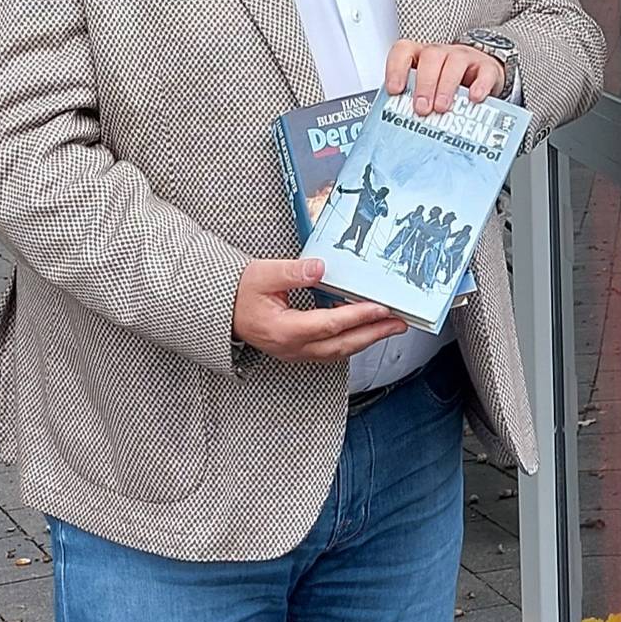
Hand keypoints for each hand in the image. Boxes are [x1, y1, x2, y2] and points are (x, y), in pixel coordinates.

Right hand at [232, 259, 408, 361]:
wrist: (221, 309)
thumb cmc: (239, 292)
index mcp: (283, 330)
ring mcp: (295, 353)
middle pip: (341, 345)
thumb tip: (320, 268)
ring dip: (366, 339)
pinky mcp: (298, 351)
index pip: (328, 325)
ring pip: (338, 351)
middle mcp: (292, 347)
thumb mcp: (262, 274)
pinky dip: (351, 340)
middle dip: (374, 334)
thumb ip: (293, 272)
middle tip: (400, 323)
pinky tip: (365, 329)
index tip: (380, 308)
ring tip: (390, 326)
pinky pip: (330, 351)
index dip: (357, 316)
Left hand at [383, 41, 505, 114]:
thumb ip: (413, 101)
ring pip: (455, 62)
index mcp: (421, 56)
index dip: (396, 69)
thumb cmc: (447, 85)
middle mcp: (441, 53)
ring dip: (446, 86)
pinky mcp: (487, 68)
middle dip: (424, 84)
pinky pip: (484, 72)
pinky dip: (479, 85)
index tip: (395, 90)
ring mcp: (465, 58)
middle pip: (431, 56)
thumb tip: (400, 125)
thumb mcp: (428, 91)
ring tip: (441, 108)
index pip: (404, 51)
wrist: (480, 76)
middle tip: (422, 108)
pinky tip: (474, 99)